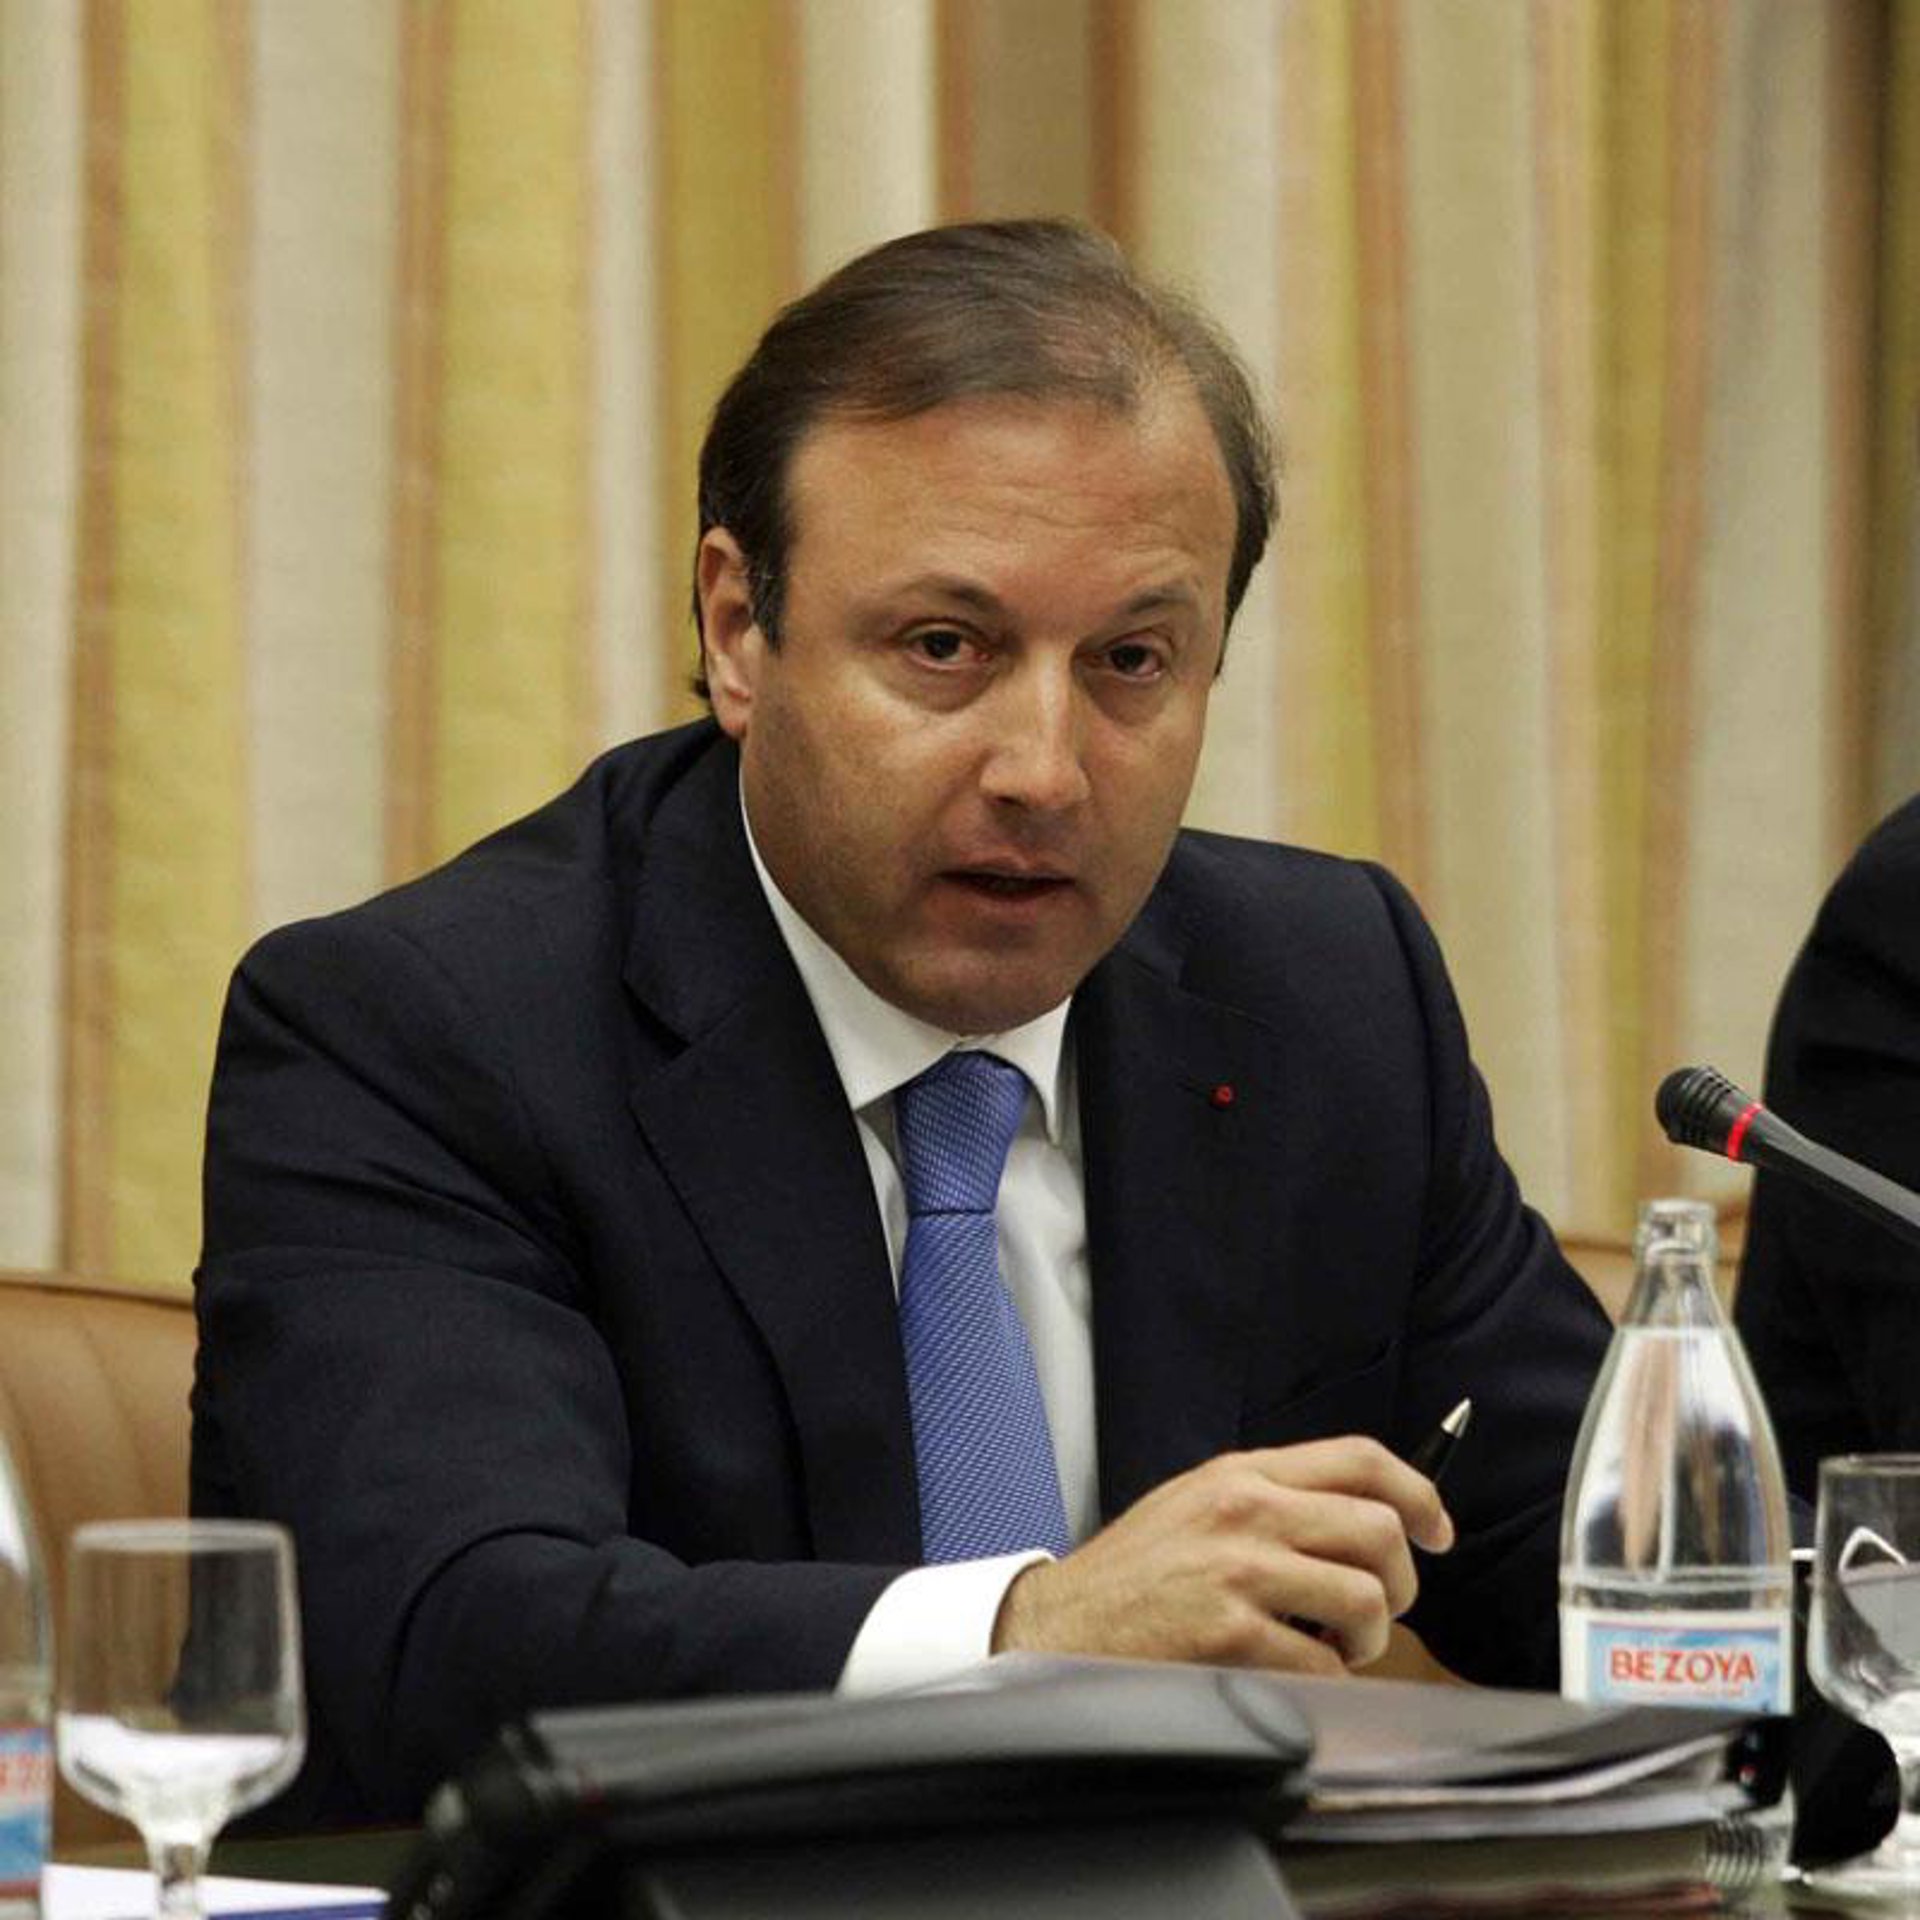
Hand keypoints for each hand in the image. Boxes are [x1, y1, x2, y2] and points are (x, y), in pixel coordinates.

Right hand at [991, 1436, 1452, 1673]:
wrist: (1058, 1626)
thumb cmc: (1133, 1576)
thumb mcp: (1195, 1505)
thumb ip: (1268, 1500)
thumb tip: (1357, 1516)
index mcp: (1241, 1474)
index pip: (1359, 1458)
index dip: (1419, 1491)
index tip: (1438, 1529)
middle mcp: (1244, 1511)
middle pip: (1378, 1529)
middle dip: (1399, 1582)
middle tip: (1378, 1611)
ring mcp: (1238, 1570)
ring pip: (1365, 1597)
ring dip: (1367, 1638)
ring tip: (1335, 1648)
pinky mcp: (1229, 1633)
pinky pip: (1325, 1661)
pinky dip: (1329, 1680)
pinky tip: (1296, 1675)